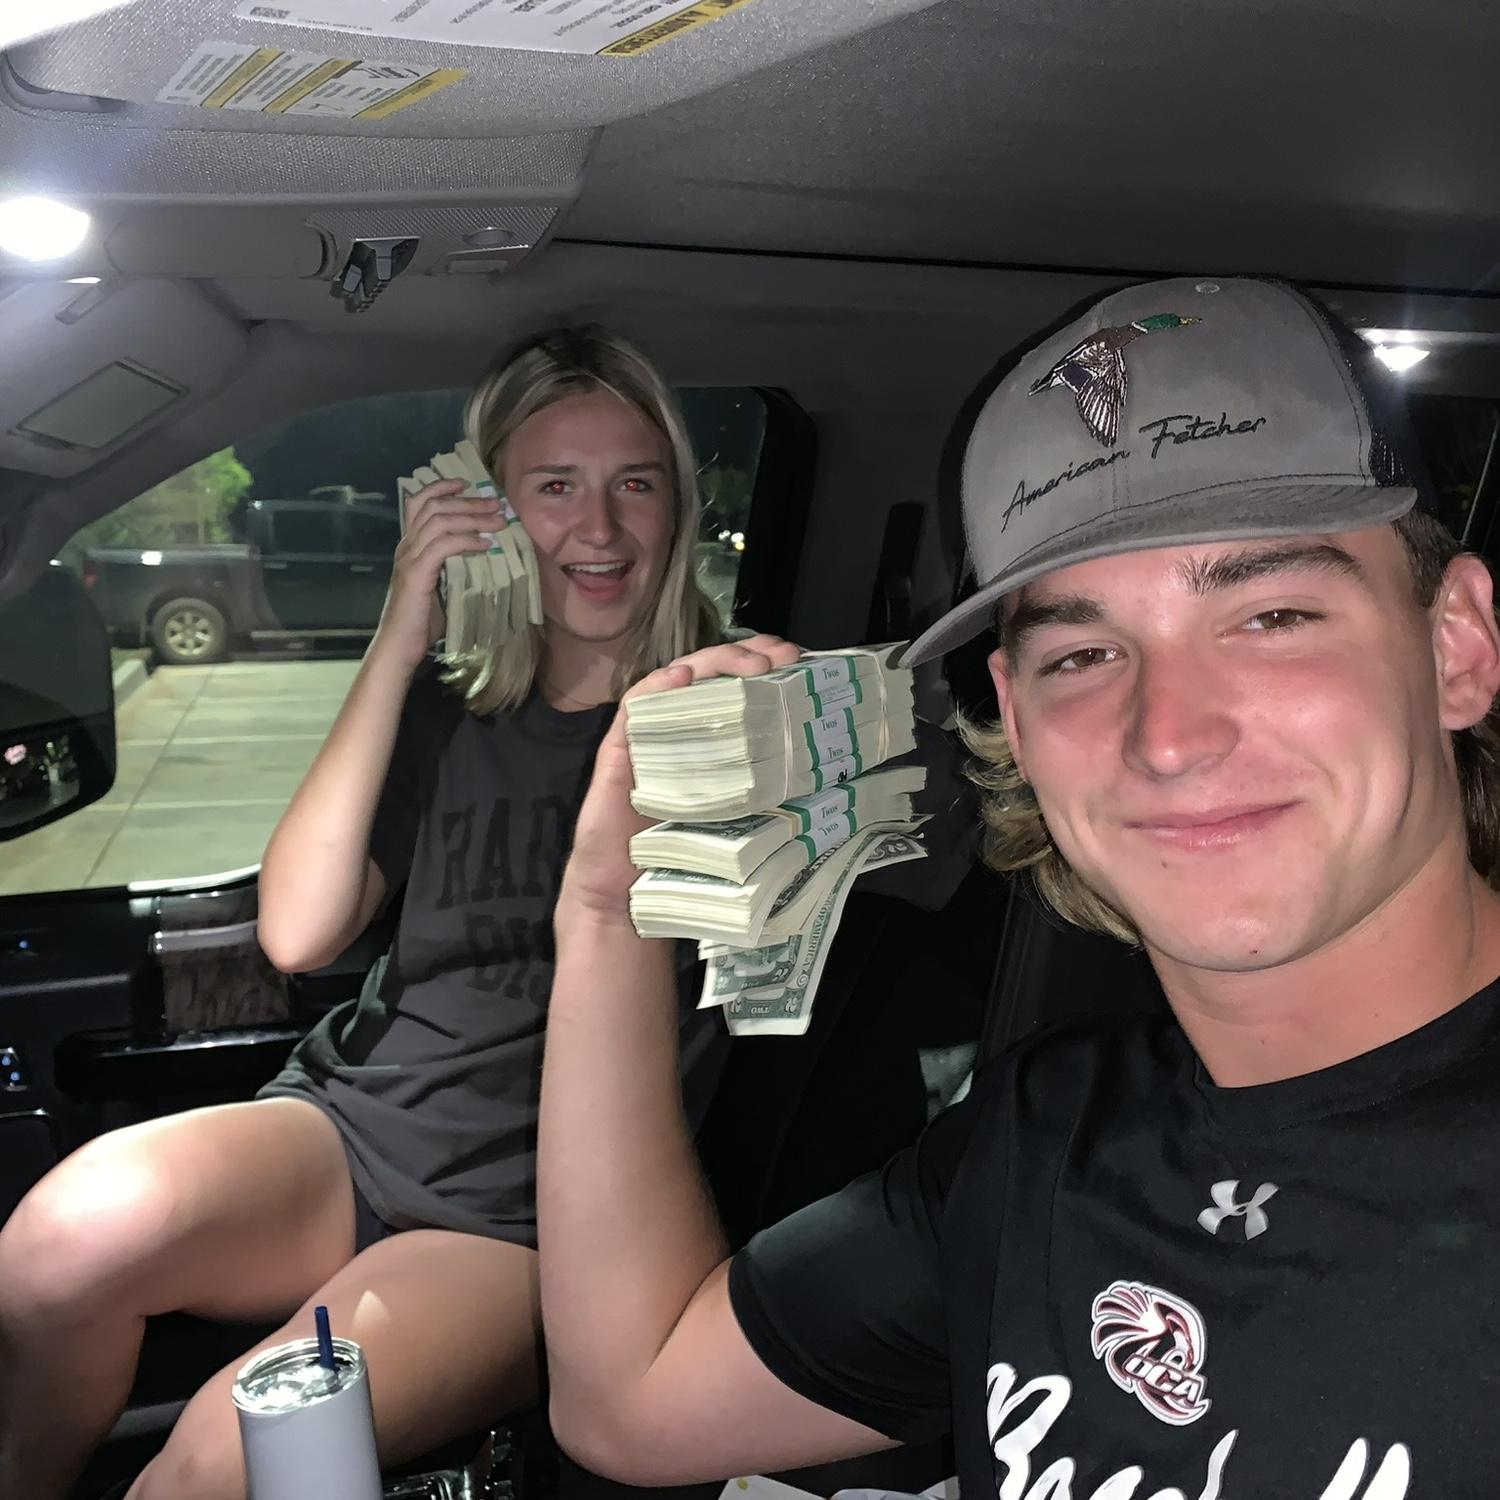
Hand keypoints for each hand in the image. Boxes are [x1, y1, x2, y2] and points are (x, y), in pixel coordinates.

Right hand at [372, 478, 505, 666]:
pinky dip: (466, 541)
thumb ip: (453, 566)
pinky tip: (485, 545)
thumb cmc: (422, 621)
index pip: (419, 502)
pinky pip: (443, 546)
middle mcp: (406, 546)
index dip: (441, 488)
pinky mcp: (417, 574)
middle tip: (496, 504)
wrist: (401, 644)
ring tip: (498, 522)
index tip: (466, 483)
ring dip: (473, 518)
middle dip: (468, 501)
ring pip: (440, 522)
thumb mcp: (441, 585)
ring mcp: (409, 558)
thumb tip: (483, 553)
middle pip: (434, 507)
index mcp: (409, 546)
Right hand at [558, 635, 803, 928]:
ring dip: (712, 662)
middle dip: (745, 655)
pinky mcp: (618, 751)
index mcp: (707, 741)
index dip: (762, 666)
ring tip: (748, 660)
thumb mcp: (736, 817)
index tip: (796, 659)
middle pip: (709, 674)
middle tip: (780, 654)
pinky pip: (636, 707)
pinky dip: (659, 687)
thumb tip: (826, 775)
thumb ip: (764, 790)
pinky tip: (684, 677)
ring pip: (677, 680)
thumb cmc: (680, 857)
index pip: (734, 687)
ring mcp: (647, 736)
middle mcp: (677, 730)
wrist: (625, 895)